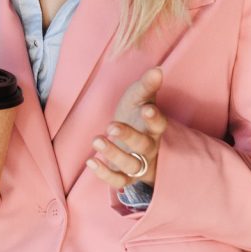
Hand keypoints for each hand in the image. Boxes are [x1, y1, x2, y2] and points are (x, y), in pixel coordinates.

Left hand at [86, 67, 166, 188]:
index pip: (160, 125)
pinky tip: (90, 161)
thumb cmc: (136, 114)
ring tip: (97, 140)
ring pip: (131, 165)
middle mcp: (150, 148)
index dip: (155, 118)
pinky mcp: (126, 176)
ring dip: (113, 154)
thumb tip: (157, 70)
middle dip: (128, 137)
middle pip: (144, 146)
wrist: (131, 137)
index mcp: (155, 128)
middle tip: (111, 125)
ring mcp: (139, 164)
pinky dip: (105, 175)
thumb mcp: (140, 97)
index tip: (147, 109)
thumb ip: (147, 85)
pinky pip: (119, 181)